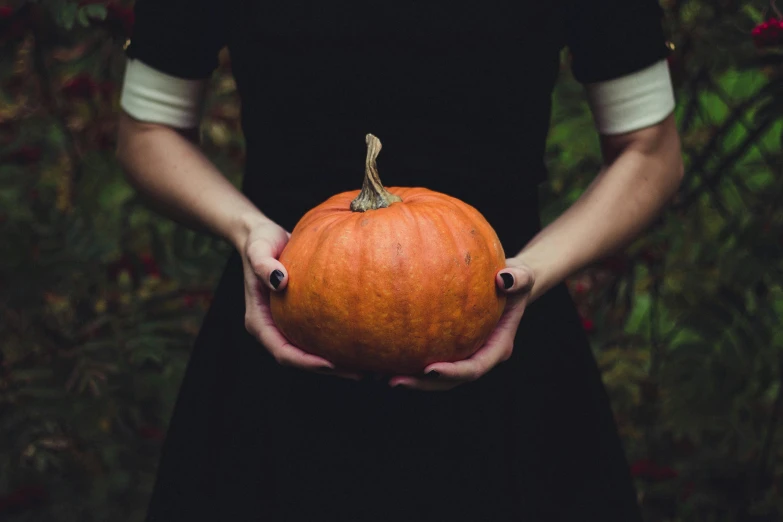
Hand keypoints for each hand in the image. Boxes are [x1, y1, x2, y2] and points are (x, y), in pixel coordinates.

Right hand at [240, 219, 360, 379]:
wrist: (264, 236)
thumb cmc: (260, 241)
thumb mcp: (258, 249)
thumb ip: (263, 264)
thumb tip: (280, 281)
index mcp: (260, 322)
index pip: (283, 352)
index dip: (305, 362)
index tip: (331, 364)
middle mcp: (274, 329)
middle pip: (301, 360)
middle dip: (330, 370)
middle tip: (361, 373)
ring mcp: (288, 325)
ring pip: (313, 352)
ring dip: (339, 363)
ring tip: (370, 366)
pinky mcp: (303, 318)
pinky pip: (322, 335)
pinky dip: (340, 342)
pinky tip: (366, 341)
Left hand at [388, 258, 534, 390]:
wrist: (507, 284)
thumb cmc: (514, 278)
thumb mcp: (522, 275)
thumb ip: (518, 279)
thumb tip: (503, 279)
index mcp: (496, 348)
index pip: (474, 368)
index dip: (453, 373)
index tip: (430, 370)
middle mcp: (477, 356)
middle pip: (448, 382)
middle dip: (421, 385)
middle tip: (393, 381)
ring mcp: (461, 354)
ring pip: (433, 376)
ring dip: (408, 378)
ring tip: (377, 375)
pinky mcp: (446, 346)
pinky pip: (424, 355)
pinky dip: (404, 358)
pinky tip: (378, 354)